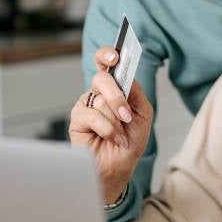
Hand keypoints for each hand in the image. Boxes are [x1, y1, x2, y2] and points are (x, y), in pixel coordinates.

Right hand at [69, 49, 152, 203]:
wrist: (119, 167)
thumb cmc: (130, 141)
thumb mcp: (143, 115)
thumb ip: (137, 94)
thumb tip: (127, 80)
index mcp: (115, 87)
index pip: (107, 62)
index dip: (108, 55)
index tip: (115, 56)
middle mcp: (99, 93)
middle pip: (102, 78)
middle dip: (117, 96)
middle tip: (126, 114)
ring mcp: (87, 104)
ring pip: (100, 100)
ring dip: (115, 121)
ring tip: (120, 135)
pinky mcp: (77, 119)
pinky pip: (92, 115)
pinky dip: (106, 128)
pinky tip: (110, 138)